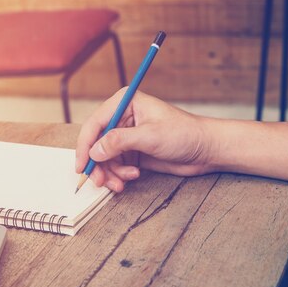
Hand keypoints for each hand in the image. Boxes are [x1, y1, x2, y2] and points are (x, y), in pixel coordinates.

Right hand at [75, 88, 218, 191]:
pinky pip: (114, 165)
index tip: (82, 165)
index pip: (94, 124)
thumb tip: (94, 151)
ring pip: (104, 158)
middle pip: (96, 143)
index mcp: (125, 103)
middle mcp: (122, 118)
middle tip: (101, 181)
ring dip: (110, 173)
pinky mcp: (132, 151)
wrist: (205, 150)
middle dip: (98, 165)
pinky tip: (132, 177)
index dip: (85, 146)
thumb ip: (119, 142)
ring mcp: (126, 136)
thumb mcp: (150, 136)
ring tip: (122, 183)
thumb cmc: (184, 134)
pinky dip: (118, 175)